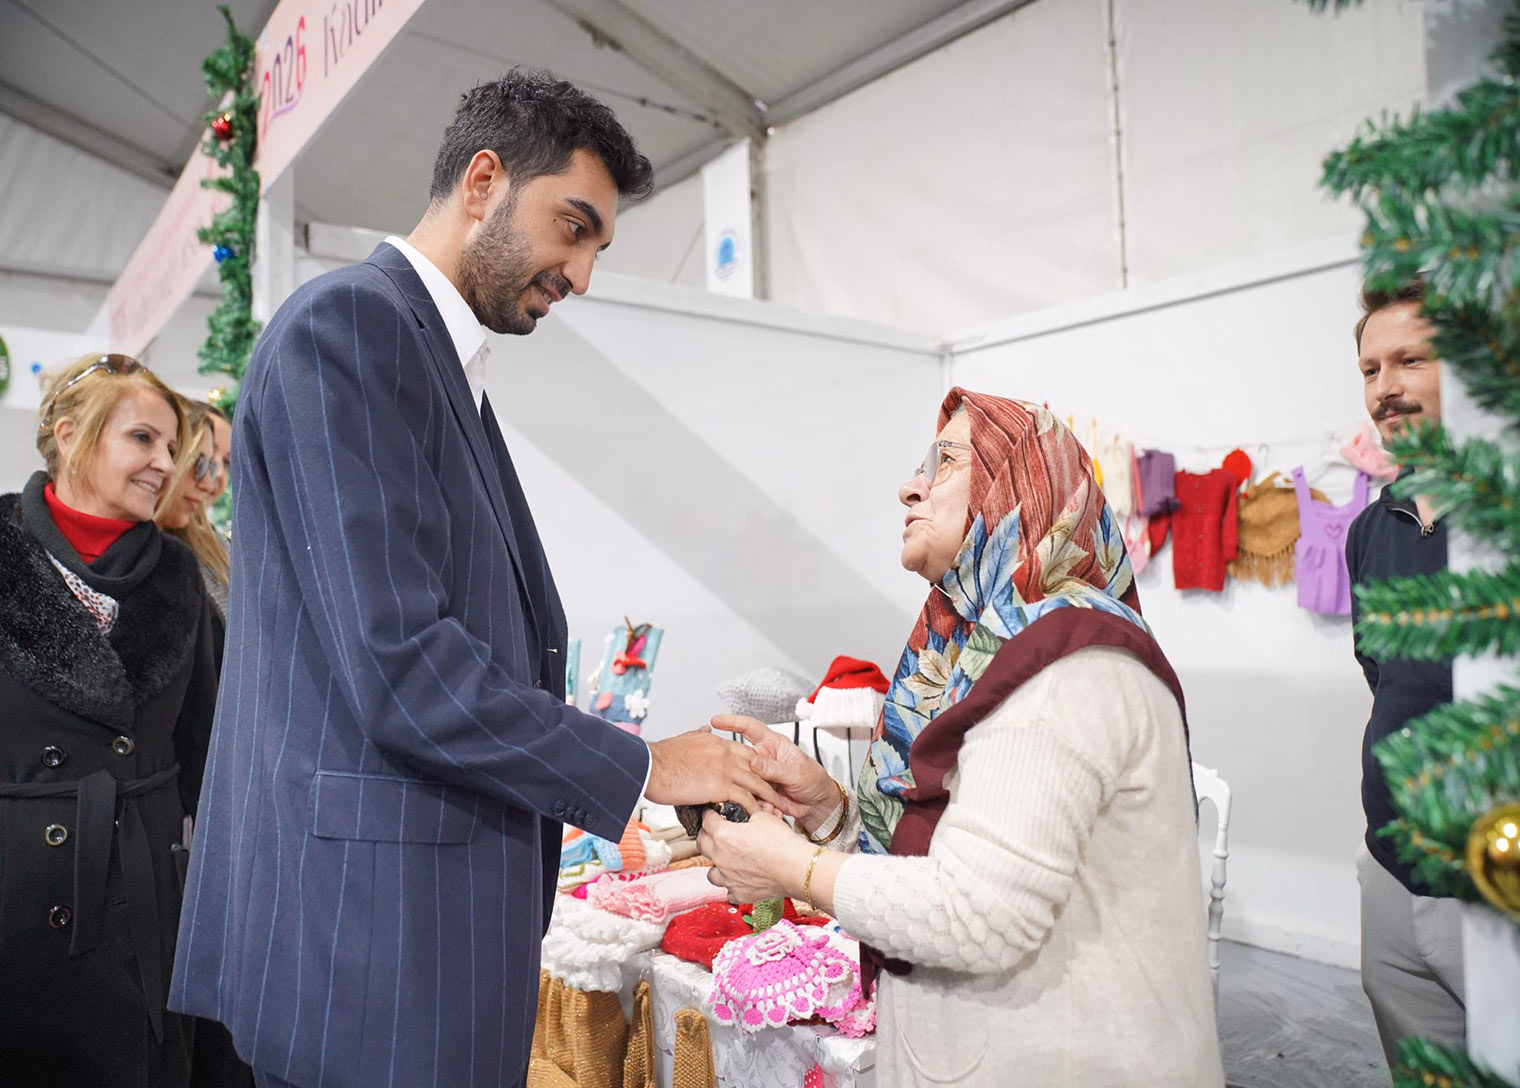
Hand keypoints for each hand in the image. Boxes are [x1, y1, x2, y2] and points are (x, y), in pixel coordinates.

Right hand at [645, 727, 798, 815]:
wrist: (650, 767)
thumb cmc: (660, 758)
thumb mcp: (685, 739)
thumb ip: (700, 736)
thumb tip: (707, 729)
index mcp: (717, 742)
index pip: (745, 753)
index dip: (756, 766)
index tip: (763, 777)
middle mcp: (726, 753)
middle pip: (756, 767)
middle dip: (768, 781)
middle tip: (776, 795)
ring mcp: (725, 768)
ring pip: (756, 783)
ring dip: (768, 797)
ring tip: (776, 810)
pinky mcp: (721, 785)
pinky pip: (745, 798)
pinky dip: (755, 808)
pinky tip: (759, 817)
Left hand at [699, 809, 811, 903]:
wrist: (796, 868)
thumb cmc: (782, 841)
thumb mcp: (763, 816)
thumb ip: (748, 814)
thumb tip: (745, 813)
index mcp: (723, 835)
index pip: (707, 820)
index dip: (709, 814)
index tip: (712, 814)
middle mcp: (720, 857)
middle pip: (702, 844)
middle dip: (706, 836)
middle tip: (715, 833)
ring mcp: (728, 878)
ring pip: (711, 872)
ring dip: (717, 865)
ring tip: (727, 861)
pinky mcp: (739, 893)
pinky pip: (728, 891)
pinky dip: (732, 886)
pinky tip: (741, 880)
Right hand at [711, 715, 840, 831]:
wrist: (817, 804)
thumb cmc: (813, 780)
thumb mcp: (797, 771)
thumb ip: (775, 768)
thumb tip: (754, 762)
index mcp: (773, 745)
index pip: (749, 728)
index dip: (732, 722)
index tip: (716, 720)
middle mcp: (763, 759)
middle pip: (739, 756)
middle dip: (735, 766)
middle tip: (740, 776)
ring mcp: (759, 776)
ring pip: (742, 780)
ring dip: (749, 791)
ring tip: (766, 800)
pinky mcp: (758, 793)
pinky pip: (749, 797)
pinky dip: (757, 804)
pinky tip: (768, 808)